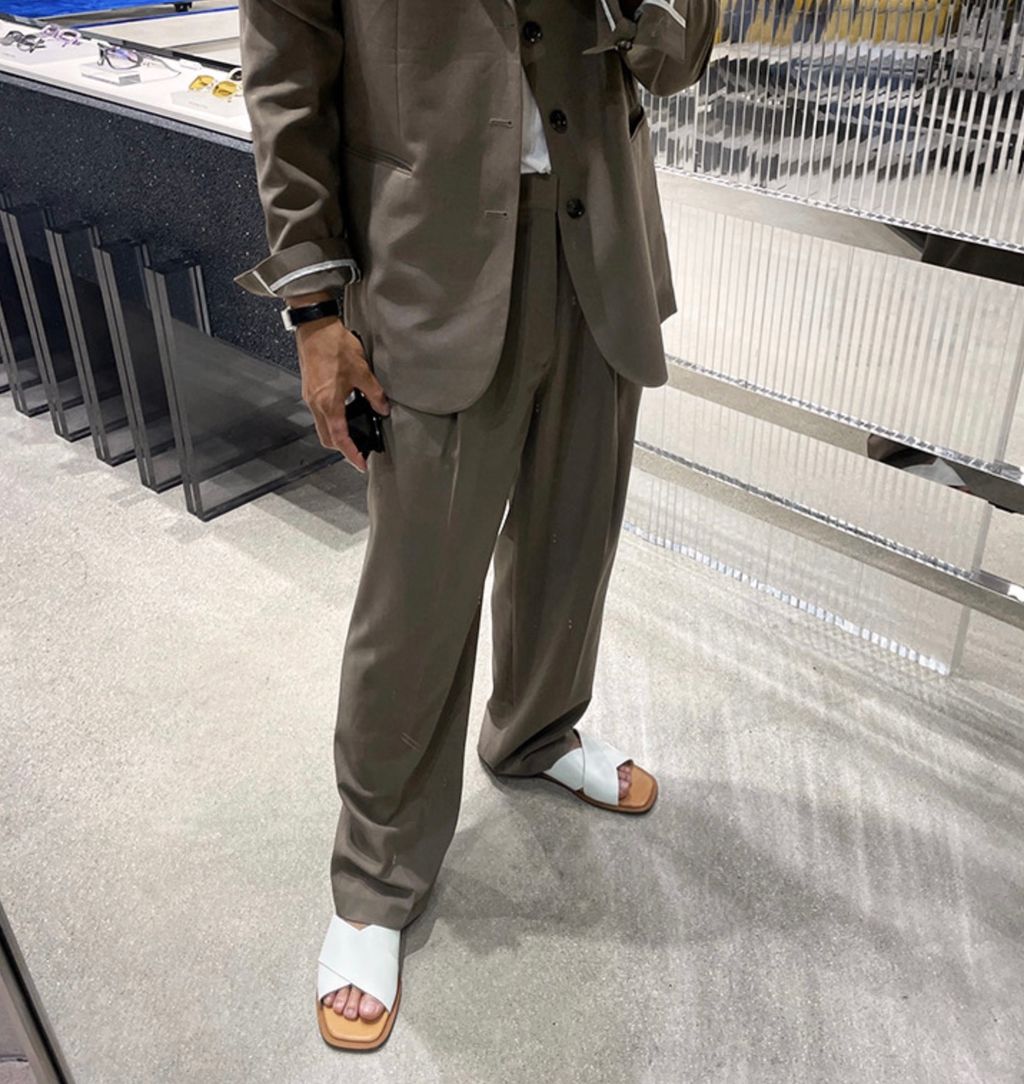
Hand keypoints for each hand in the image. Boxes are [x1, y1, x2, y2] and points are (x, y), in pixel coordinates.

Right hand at [294, 312, 390, 473]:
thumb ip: (374, 394)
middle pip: (327, 437)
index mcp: (328, 403)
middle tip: (359, 453)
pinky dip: (332, 420)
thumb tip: (384, 408)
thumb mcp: (362, 371)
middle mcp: (315, 403)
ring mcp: (310, 396)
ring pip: (322, 426)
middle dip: (342, 449)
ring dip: (336, 434)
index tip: (361, 464)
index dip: (351, 455)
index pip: (339, 438)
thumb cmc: (334, 346)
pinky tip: (346, 413)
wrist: (314, 327)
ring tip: (355, 435)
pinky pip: (320, 413)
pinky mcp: (310, 389)